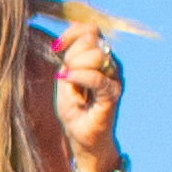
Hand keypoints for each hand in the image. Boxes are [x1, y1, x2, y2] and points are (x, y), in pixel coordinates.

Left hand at [40, 9, 130, 171]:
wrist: (84, 141)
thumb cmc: (75, 113)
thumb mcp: (64, 81)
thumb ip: (67, 60)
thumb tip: (66, 40)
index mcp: (99, 59)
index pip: (92, 29)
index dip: (73, 32)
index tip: (57, 48)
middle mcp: (110, 65)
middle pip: (92, 38)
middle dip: (72, 51)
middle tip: (66, 73)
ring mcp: (114, 78)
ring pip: (96, 53)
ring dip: (75, 65)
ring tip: (69, 81)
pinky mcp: (113, 93)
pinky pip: (97, 77)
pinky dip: (79, 76)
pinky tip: (67, 80)